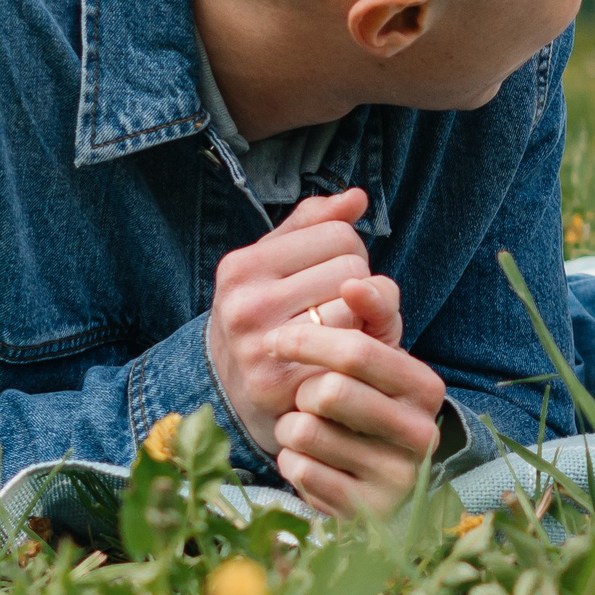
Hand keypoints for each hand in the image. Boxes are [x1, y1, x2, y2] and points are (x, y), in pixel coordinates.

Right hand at [206, 188, 388, 454]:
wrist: (232, 397)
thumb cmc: (268, 319)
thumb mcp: (275, 266)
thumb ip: (314, 225)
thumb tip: (358, 197)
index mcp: (241, 267)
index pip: (339, 233)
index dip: (347, 254)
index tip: (329, 277)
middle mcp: (245, 307)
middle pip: (353, 270)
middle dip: (356, 286)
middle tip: (336, 308)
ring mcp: (265, 350)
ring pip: (358, 308)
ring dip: (362, 319)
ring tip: (337, 332)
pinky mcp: (289, 387)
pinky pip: (354, 350)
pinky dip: (358, 352)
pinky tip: (338, 361)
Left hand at [266, 313, 446, 517]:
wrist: (367, 474)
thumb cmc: (362, 399)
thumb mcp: (373, 352)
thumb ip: (371, 309)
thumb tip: (354, 282)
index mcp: (426, 387)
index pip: (358, 351)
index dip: (308, 340)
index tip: (278, 340)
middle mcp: (422, 434)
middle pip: (329, 391)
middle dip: (301, 389)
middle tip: (300, 394)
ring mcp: (397, 478)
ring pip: (306, 432)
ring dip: (291, 426)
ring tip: (307, 428)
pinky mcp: (365, 512)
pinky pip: (298, 470)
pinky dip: (291, 460)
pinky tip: (310, 461)